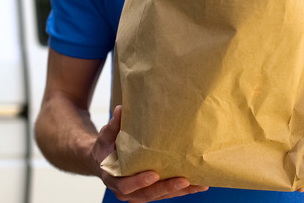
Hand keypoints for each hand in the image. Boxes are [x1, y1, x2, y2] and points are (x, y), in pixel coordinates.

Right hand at [93, 105, 208, 201]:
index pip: (125, 185)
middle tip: (184, 180)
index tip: (154, 174)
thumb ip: (113, 126)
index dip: (139, 181)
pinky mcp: (151, 192)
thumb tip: (120, 109)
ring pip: (160, 196)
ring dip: (180, 192)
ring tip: (199, 184)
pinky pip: (167, 193)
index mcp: (113, 178)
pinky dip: (183, 190)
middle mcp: (126, 191)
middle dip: (166, 188)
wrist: (104, 160)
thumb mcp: (106, 136)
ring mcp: (139, 194)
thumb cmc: (106, 147)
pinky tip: (199, 184)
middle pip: (147, 195)